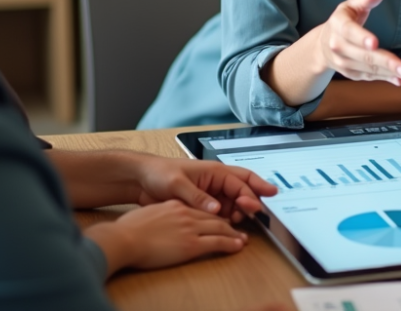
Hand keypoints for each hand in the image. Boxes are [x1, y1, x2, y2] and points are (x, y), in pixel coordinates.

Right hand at [86, 200, 247, 274]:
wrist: (124, 238)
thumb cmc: (129, 230)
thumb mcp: (149, 214)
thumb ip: (162, 215)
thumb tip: (163, 221)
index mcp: (176, 205)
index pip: (201, 208)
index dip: (214, 214)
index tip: (220, 218)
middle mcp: (186, 213)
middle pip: (214, 216)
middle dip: (229, 222)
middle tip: (239, 227)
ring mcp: (190, 227)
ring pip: (220, 227)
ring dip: (234, 233)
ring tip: (242, 238)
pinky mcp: (191, 243)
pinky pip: (217, 242)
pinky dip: (230, 243)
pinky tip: (237, 245)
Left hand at [133, 155, 276, 222]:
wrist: (140, 181)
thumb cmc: (160, 174)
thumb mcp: (178, 184)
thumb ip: (198, 197)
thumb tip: (217, 209)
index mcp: (215, 171)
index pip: (241, 181)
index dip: (254, 191)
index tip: (259, 204)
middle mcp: (217, 183)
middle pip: (243, 192)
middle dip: (251, 203)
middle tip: (255, 216)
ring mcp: (211, 195)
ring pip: (234, 205)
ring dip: (239, 214)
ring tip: (237, 224)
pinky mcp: (203, 207)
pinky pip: (221, 214)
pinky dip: (226, 221)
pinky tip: (226, 228)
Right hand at [317, 0, 400, 84]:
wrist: (322, 45)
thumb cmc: (343, 20)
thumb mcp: (352, 5)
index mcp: (338, 24)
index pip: (350, 32)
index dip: (362, 37)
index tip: (375, 43)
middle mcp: (338, 46)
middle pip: (363, 55)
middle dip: (385, 61)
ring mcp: (343, 62)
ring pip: (367, 68)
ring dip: (387, 71)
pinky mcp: (350, 73)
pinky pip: (368, 76)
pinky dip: (384, 79)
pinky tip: (398, 80)